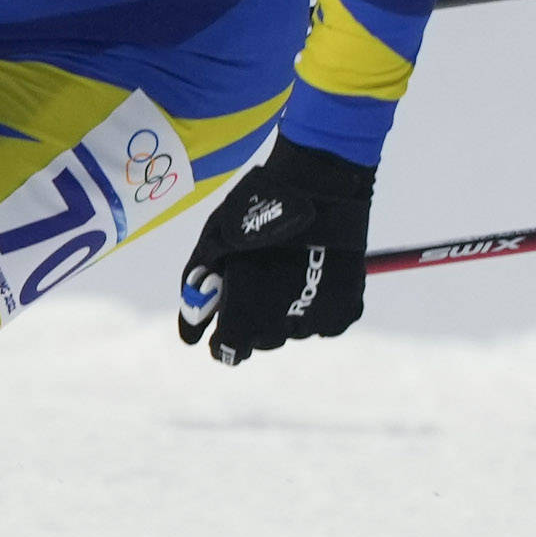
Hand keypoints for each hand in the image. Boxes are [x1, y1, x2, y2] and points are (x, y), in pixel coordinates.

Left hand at [173, 138, 373, 363]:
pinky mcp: (346, 307)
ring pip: (295, 331)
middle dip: (254, 322)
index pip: (229, 351)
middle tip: (257, 286)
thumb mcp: (212, 243)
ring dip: (287, 313)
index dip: (222, 341)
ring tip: (287, 272)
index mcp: (244, 312)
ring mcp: (317, 317)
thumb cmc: (255, 209)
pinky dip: (318, 307)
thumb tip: (189, 336)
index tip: (224, 330)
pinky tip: (312, 275)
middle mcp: (281, 323)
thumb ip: (196, 289)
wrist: (317, 184)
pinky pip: (326, 322)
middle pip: (262, 342)